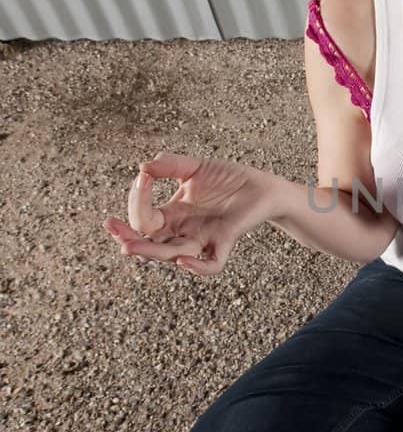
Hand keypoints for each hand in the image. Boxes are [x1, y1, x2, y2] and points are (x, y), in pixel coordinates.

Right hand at [102, 153, 274, 274]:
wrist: (262, 186)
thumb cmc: (228, 178)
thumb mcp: (194, 168)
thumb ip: (170, 165)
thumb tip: (143, 167)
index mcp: (172, 215)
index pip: (144, 218)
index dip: (137, 201)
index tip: (143, 178)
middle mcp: (183, 232)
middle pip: (149, 244)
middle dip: (128, 238)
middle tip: (111, 227)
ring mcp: (203, 239)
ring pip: (171, 255)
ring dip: (150, 252)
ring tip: (129, 247)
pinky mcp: (225, 241)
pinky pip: (211, 264)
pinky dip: (197, 266)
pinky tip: (183, 259)